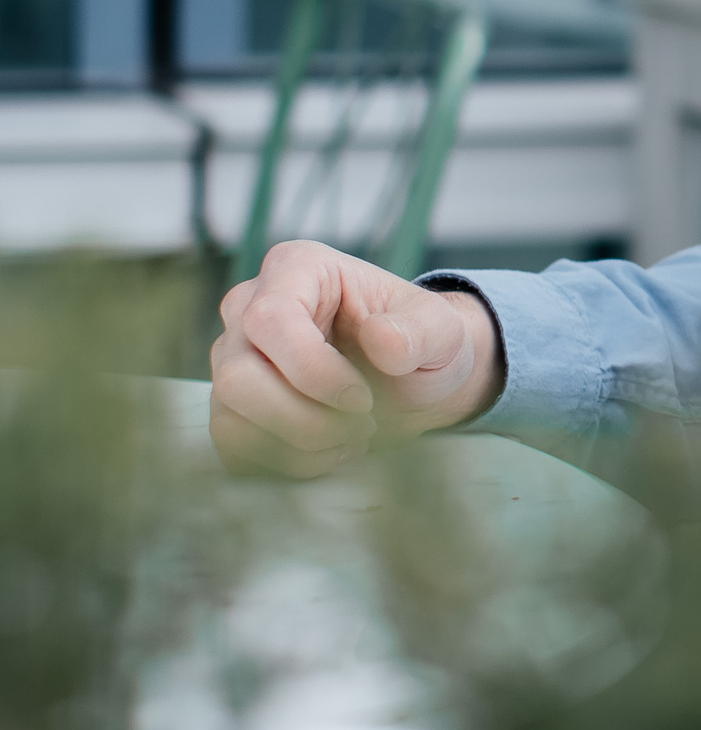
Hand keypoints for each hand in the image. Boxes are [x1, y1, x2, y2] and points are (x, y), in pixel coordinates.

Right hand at [208, 241, 499, 478]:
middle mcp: (249, 307)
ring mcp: (233, 358)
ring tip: (353, 438)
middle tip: (362, 425)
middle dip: (304, 418)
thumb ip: (419, 332)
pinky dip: (285, 460)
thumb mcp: (441, 332)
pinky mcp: (230, 404)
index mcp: (296, 268)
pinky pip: (232, 446)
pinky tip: (329, 449)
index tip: (363, 400)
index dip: (314, 372)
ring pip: (230, 417)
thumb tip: (379, 337)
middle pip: (238, 376)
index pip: (272, 320)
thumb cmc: (420, 344)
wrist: (411, 381)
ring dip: (298, 444)